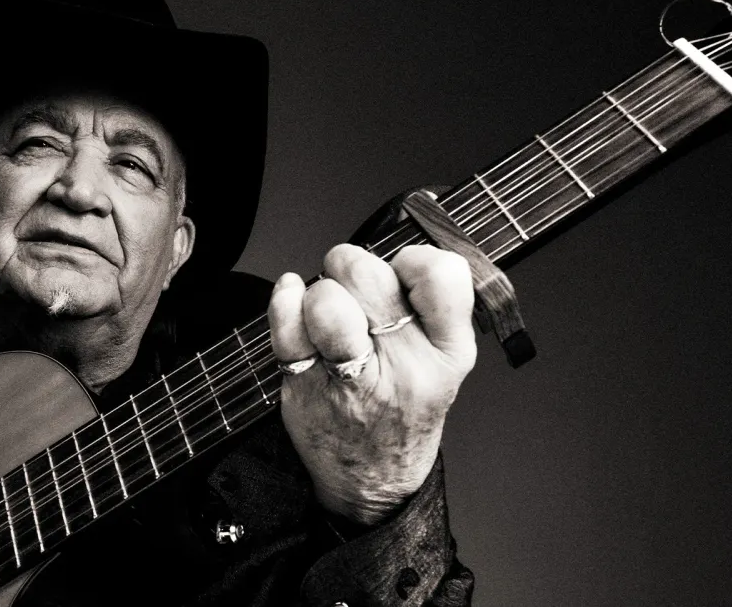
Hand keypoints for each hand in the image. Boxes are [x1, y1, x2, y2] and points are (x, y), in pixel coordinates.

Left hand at [268, 243, 476, 525]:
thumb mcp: (444, 361)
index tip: (402, 272)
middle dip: (350, 265)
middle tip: (351, 284)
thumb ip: (428, 306)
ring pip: (327, 302)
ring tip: (326, 305)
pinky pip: (286, 326)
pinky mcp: (308, 388)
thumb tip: (389, 250)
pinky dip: (283, 300)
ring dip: (318, 289)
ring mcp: (353, 381)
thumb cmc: (405, 407)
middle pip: (369, 277)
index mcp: (448, 352)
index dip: (414, 258)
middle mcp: (405, 367)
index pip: (442, 275)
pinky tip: (292, 298)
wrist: (375, 480)